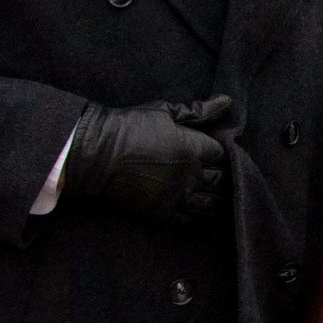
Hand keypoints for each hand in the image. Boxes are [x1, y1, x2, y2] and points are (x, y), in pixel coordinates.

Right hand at [67, 95, 232, 225]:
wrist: (95, 153)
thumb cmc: (129, 126)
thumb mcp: (164, 111)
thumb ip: (199, 110)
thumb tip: (226, 101)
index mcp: (194, 148)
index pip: (223, 154)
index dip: (223, 153)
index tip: (218, 153)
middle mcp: (190, 174)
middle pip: (222, 181)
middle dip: (223, 177)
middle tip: (220, 176)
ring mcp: (176, 196)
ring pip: (210, 205)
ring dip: (216, 200)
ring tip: (214, 196)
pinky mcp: (160, 212)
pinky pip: (188, 222)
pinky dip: (195, 218)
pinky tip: (194, 212)